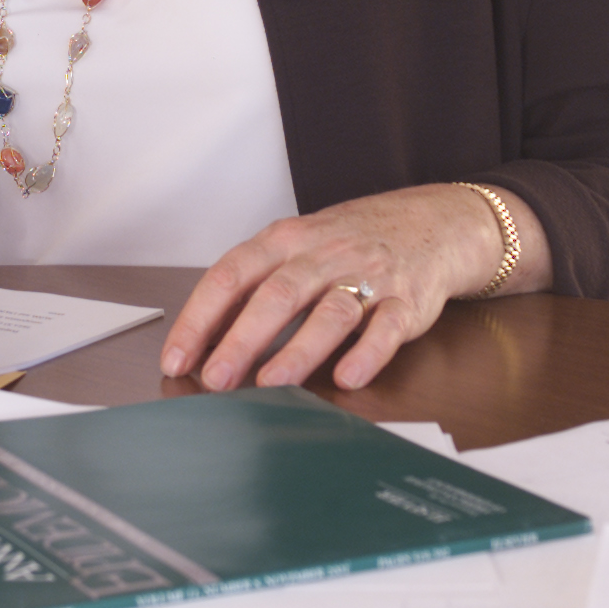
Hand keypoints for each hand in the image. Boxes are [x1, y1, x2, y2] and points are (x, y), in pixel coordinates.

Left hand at [160, 183, 551, 392]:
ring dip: (298, 350)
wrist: (430, 221)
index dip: (202, 316)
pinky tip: (348, 377)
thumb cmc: (348, 244)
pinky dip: (367, 352)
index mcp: (286, 240)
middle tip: (215, 379)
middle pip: (277, 294)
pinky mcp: (407, 300)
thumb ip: (255, 288)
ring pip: (329, 311)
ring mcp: (367, 275)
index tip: (178, 357)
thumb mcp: (296, 249)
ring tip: (271, 386)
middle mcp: (324, 254)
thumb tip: (203, 342)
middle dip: (243, 339)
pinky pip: (387, 326)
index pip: (233, 273)